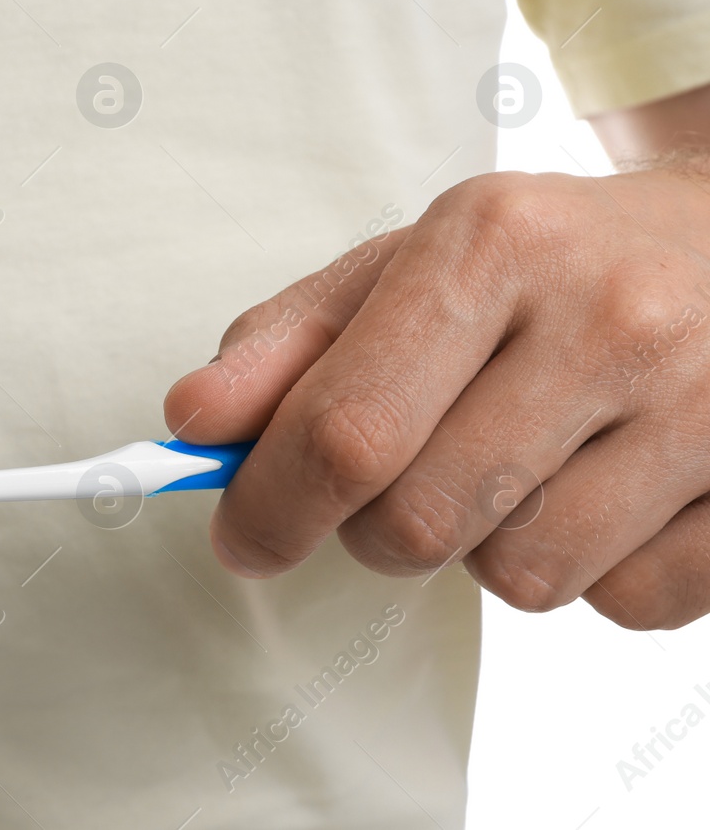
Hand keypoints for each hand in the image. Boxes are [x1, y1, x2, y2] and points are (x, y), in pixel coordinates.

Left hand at [164, 166, 709, 629]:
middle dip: (373, 531)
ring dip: (486, 549)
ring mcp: (708, 405)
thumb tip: (190, 423)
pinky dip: (591, 571)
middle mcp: (610, 317)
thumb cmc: (537, 262)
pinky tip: (603, 489)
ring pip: (523, 579)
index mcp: (494, 244)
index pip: (346, 428)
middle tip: (395, 483)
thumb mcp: (401, 265)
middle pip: (419, 524)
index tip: (240, 537)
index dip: (269, 507)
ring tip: (517, 464)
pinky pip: (627, 605)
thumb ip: (285, 345)